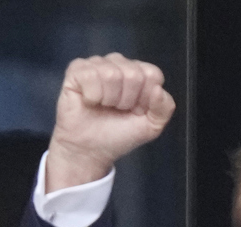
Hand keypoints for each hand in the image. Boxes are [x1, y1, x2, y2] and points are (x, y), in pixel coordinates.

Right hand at [46, 53, 175, 191]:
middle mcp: (119, 64)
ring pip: (111, 74)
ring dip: (109, 99)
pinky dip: (92, 95)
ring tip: (104, 106)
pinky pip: (90, 75)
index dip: (146, 98)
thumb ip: (164, 108)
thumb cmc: (120, 134)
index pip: (152, 74)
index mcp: (140, 73)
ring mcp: (97, 64)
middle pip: (133, 74)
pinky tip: (89, 101)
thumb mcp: (152, 125)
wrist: (91, 149)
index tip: (137, 110)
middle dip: (127, 100)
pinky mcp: (76, 69)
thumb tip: (158, 89)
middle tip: (118, 110)